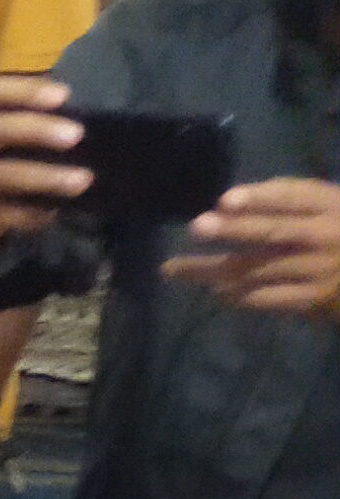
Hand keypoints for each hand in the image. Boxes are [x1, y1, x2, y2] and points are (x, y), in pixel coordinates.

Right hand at [0, 75, 88, 258]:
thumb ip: (22, 116)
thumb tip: (77, 106)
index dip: (23, 91)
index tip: (63, 94)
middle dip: (35, 130)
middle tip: (76, 135)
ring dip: (43, 176)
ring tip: (83, 179)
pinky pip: (0, 213)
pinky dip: (29, 213)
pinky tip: (52, 212)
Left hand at [163, 179, 339, 316]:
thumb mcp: (329, 204)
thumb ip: (288, 197)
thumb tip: (229, 204)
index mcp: (330, 205)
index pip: (294, 197)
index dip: (260, 197)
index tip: (226, 200)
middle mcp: (325, 236)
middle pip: (273, 232)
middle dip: (233, 229)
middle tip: (196, 227)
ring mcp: (319, 271)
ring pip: (260, 269)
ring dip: (214, 270)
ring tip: (174, 269)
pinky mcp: (314, 300)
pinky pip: (268, 298)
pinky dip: (238, 295)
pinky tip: (216, 291)